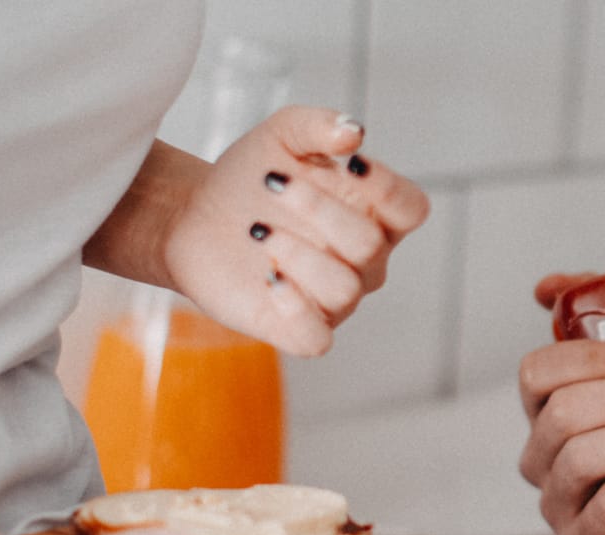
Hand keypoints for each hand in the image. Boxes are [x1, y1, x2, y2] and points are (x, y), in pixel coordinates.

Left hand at [162, 107, 430, 356]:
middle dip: (318, 209)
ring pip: (343, 288)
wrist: (194, 217)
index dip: (388, 188)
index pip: (410, 208)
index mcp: (372, 214)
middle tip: (272, 184)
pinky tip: (269, 279)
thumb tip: (353, 133)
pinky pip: (316, 338)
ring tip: (257, 230)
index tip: (350, 163)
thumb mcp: (280, 137)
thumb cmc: (250, 180)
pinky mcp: (299, 330)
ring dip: (296, 252)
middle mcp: (363, 262)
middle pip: (368, 244)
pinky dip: (295, 310)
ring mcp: (334, 300)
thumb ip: (317, 126)